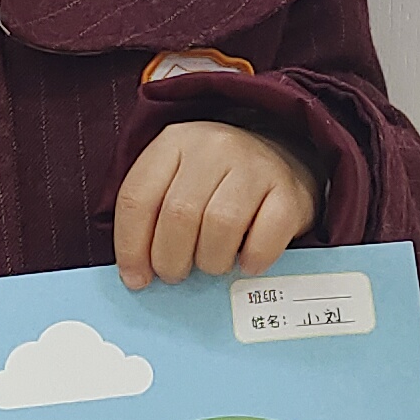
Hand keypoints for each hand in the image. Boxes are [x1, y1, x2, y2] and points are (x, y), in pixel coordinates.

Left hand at [114, 121, 317, 290]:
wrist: (283, 161)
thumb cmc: (218, 183)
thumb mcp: (177, 181)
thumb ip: (152, 215)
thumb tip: (136, 275)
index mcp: (175, 141)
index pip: (137, 198)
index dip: (130, 247)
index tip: (136, 278)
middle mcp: (214, 146)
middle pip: (178, 215)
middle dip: (170, 259)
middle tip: (175, 273)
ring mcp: (256, 165)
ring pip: (220, 226)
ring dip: (210, 260)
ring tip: (211, 263)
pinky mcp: (289, 191)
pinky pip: (264, 239)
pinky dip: (252, 260)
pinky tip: (246, 261)